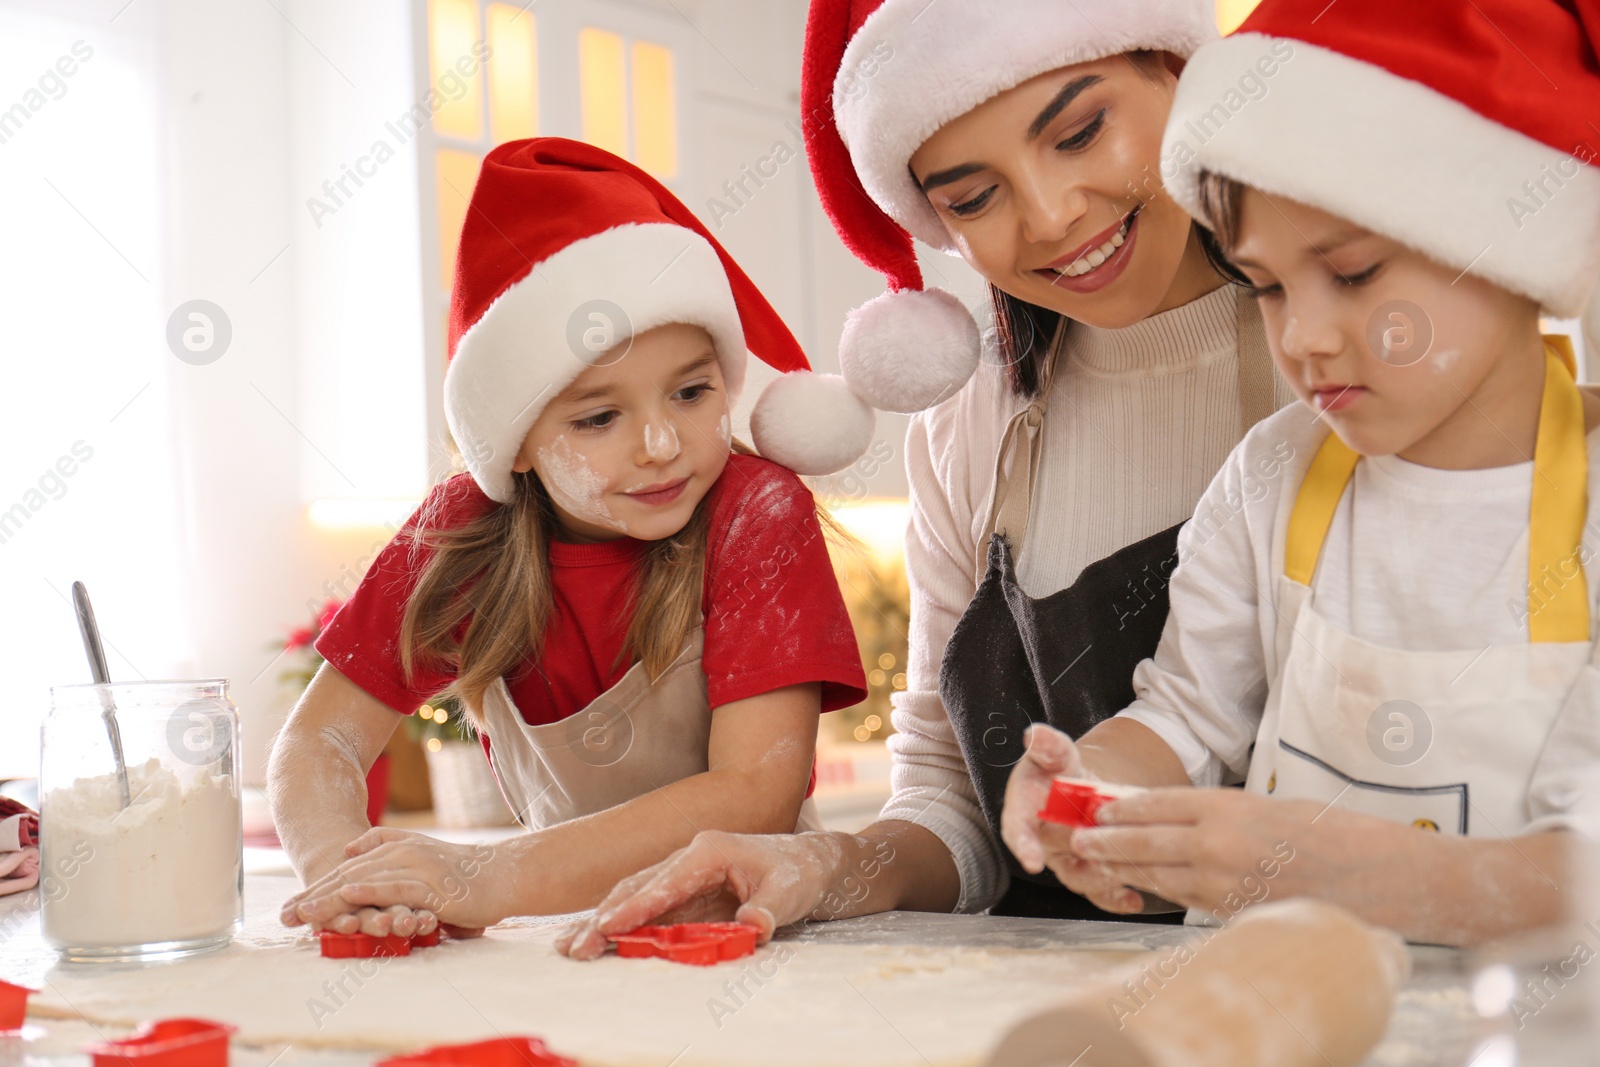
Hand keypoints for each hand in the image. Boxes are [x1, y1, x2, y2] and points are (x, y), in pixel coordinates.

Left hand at [279, 827, 508, 934]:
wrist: (501, 875)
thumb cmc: (461, 871)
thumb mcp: (421, 850)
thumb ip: (387, 843)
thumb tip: (350, 848)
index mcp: (394, 851)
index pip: (347, 871)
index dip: (317, 889)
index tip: (290, 907)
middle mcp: (401, 856)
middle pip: (349, 876)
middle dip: (314, 897)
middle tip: (286, 915)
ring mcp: (416, 869)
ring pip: (366, 882)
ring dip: (333, 898)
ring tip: (305, 911)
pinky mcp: (431, 885)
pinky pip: (395, 887)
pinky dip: (370, 890)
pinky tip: (348, 895)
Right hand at [556, 830, 853, 960]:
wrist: (806, 867)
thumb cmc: (796, 875)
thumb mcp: (789, 892)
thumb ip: (769, 909)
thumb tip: (753, 927)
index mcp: (709, 851)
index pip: (665, 882)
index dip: (636, 907)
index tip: (607, 927)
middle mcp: (687, 860)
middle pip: (637, 888)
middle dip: (605, 918)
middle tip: (575, 947)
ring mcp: (681, 878)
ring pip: (633, 899)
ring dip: (602, 923)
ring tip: (569, 948)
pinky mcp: (682, 896)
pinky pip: (645, 912)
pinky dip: (618, 928)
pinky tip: (593, 943)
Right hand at [999, 724, 1142, 912]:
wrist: (1079, 786)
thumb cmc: (1058, 769)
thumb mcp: (1055, 752)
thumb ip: (1047, 746)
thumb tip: (1035, 734)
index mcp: (1024, 812)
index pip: (1017, 830)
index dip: (1024, 845)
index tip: (1032, 860)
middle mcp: (1042, 842)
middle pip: (1055, 859)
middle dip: (1078, 861)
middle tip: (1099, 860)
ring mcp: (1068, 859)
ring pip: (1080, 879)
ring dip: (1101, 879)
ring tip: (1122, 873)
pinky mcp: (1090, 871)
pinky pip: (1100, 893)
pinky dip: (1117, 899)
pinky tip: (1134, 900)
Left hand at [1069, 788, 1318, 916]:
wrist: (1371, 878)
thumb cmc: (1327, 834)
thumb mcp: (1267, 806)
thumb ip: (1219, 813)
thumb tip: (1171, 815)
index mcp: (1226, 807)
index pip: (1158, 804)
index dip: (1124, 806)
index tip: (1099, 806)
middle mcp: (1217, 843)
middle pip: (1146, 840)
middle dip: (1108, 839)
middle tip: (1079, 837)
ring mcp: (1222, 882)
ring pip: (1158, 873)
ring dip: (1122, 867)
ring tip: (1095, 861)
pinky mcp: (1231, 912)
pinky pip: (1183, 898)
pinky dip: (1157, 889)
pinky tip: (1139, 885)